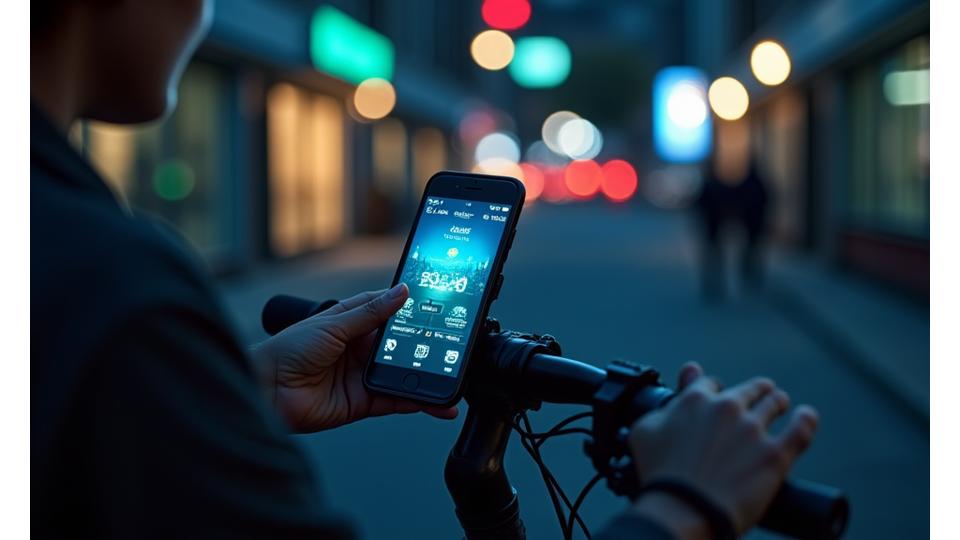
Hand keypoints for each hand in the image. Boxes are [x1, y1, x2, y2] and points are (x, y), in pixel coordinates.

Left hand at [250, 284, 457, 432]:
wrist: (267, 390)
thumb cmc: (288, 350)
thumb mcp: (333, 325)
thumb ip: (370, 313)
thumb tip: (401, 293)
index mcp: (353, 322)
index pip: (389, 311)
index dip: (412, 308)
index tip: (440, 303)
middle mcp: (361, 348)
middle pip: (402, 345)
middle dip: (427, 346)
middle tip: (454, 345)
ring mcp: (363, 375)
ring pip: (404, 374)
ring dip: (427, 377)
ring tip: (452, 377)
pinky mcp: (364, 401)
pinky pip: (397, 399)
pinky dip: (417, 402)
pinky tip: (436, 402)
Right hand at [629, 363, 817, 537]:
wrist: (684, 510)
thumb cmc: (660, 476)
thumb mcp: (644, 433)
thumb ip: (659, 412)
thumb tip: (670, 406)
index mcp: (695, 400)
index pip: (709, 383)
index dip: (713, 390)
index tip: (716, 399)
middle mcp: (727, 408)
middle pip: (749, 388)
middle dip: (754, 391)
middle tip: (758, 396)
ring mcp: (754, 430)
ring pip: (775, 402)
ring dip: (777, 401)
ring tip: (781, 403)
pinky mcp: (776, 455)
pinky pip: (801, 429)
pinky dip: (806, 419)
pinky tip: (806, 416)